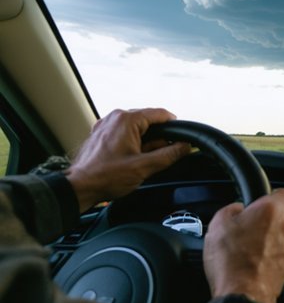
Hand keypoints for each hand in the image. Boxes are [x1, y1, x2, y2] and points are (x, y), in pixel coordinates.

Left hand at [66, 108, 190, 211]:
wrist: (78, 187)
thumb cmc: (105, 177)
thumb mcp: (144, 167)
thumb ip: (169, 155)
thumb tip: (186, 146)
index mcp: (127, 119)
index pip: (160, 114)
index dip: (175, 126)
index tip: (182, 138)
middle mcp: (115, 117)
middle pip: (149, 120)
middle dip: (159, 137)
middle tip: (163, 155)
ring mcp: (106, 124)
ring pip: (137, 127)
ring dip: (146, 141)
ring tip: (144, 160)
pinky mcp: (101, 133)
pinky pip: (124, 132)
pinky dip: (133, 142)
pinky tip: (132, 158)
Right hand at [202, 188, 283, 302]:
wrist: (242, 296)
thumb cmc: (231, 261)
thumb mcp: (218, 224)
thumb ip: (231, 209)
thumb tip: (237, 209)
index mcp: (273, 211)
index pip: (283, 193)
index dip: (269, 198)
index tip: (258, 204)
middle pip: (282, 218)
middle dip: (267, 223)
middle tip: (248, 230)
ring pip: (283, 238)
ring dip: (270, 242)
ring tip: (248, 251)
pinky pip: (282, 256)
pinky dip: (271, 259)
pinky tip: (254, 265)